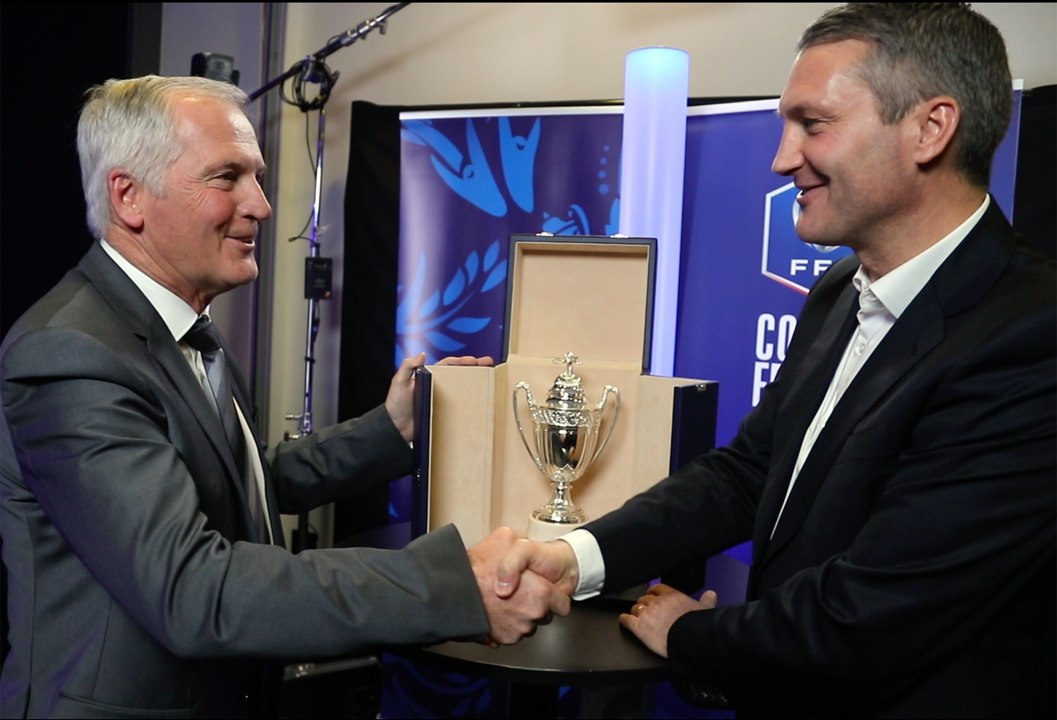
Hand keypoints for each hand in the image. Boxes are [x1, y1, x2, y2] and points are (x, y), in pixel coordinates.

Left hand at [384, 354, 494, 441]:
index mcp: (428, 375)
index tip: (474, 360)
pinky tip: (479, 400)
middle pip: (459, 374)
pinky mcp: (442, 411)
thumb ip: (408, 367)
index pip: (448, 365)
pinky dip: (468, 401)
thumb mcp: (398, 382)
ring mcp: (440, 398)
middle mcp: (436, 385)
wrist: (396, 428)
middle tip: (489, 364)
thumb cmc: (395, 405)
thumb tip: (422, 354)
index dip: (461, 361)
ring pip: (461, 388)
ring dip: (474, 383)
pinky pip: (457, 404)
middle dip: (474, 368)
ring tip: (489, 380)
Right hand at [468, 527, 570, 645]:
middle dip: (535, 605)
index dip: (554, 596)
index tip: (547, 592)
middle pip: (544, 615)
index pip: (562, 605)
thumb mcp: (505, 538)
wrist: (455, 593)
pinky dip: (505, 624)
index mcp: (541, 593)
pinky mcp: (503, 639)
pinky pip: (511, 633)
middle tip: (520, 591)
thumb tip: (530, 551)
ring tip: (504, 600)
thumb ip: (523, 543)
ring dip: (519, 615)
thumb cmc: (480, 567)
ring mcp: (518, 629)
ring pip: (527, 625)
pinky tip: (496, 610)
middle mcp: (532, 615)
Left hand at [619, 583, 716, 657]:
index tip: (653, 596)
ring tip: (638, 617)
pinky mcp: (639, 627)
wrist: (689, 639)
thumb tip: (711, 594)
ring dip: (636, 613)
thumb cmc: (697, 626)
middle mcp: (657, 602)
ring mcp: (646, 614)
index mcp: (672, 596)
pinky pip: (627, 620)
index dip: (653, 593)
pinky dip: (624, 620)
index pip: (656, 588)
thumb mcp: (705, 610)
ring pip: (635, 608)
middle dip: (645, 605)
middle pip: (645, 599)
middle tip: (647, 611)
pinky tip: (624, 621)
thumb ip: (706, 601)